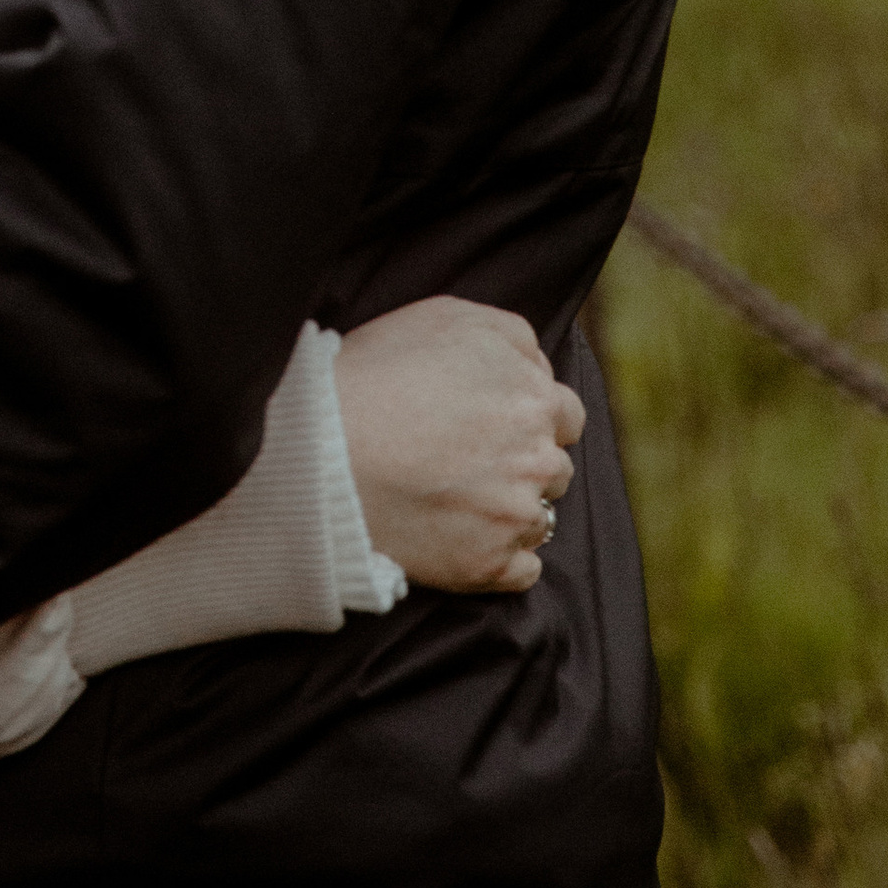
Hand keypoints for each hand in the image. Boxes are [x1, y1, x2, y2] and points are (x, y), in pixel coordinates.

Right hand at [333, 297, 583, 593]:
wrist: (322, 449)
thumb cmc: (376, 373)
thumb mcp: (449, 317)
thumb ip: (511, 338)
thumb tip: (538, 366)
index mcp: (534, 398)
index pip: (565, 414)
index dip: (530, 417)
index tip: (494, 424)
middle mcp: (538, 457)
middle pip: (554, 467)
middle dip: (523, 463)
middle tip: (469, 462)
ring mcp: (517, 515)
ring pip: (541, 518)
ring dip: (511, 510)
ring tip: (457, 501)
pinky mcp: (491, 565)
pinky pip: (523, 571)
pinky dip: (502, 560)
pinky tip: (465, 541)